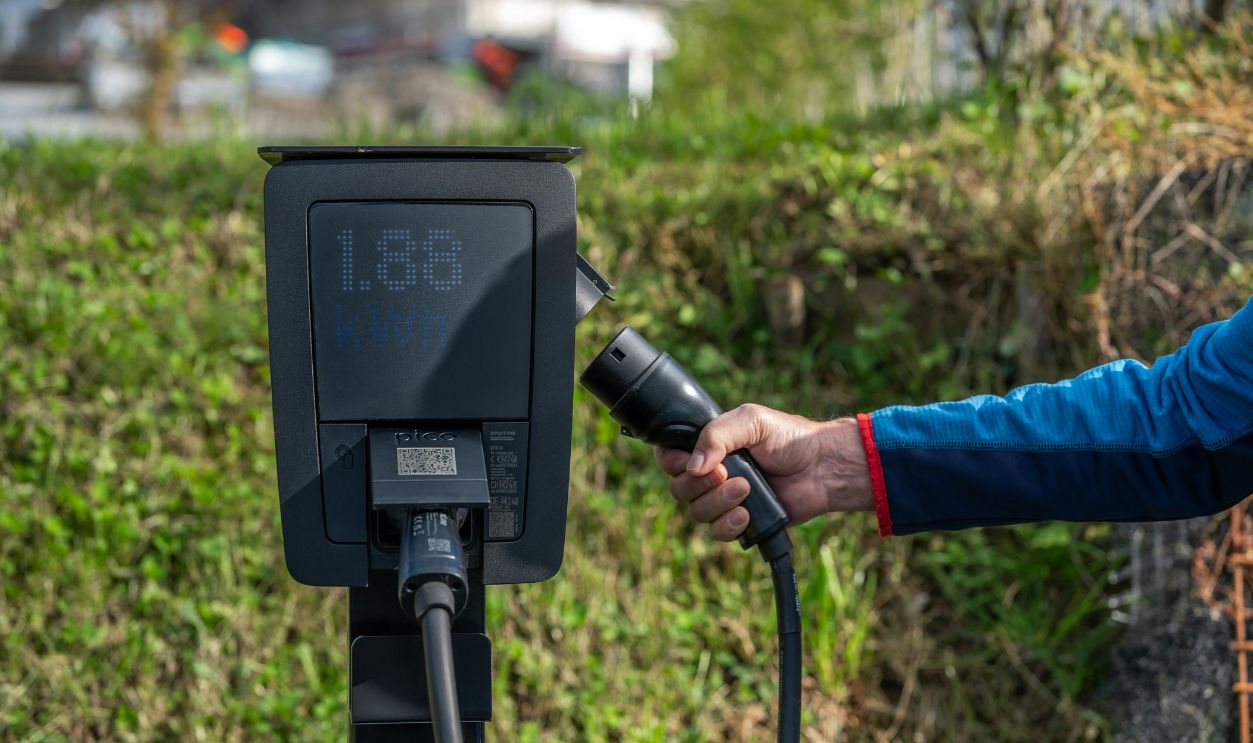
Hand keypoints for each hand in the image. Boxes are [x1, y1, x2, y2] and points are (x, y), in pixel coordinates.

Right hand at [654, 405, 871, 541]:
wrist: (822, 467)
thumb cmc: (788, 438)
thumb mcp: (750, 421)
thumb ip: (716, 435)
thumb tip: (692, 466)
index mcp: (708, 446)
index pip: (668, 457)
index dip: (671, 462)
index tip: (688, 462)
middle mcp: (711, 474)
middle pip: (679, 489)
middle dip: (699, 484)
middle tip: (727, 473)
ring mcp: (724, 499)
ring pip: (696, 512)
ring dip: (717, 503)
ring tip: (746, 490)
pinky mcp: (741, 522)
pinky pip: (717, 533)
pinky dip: (728, 525)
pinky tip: (746, 515)